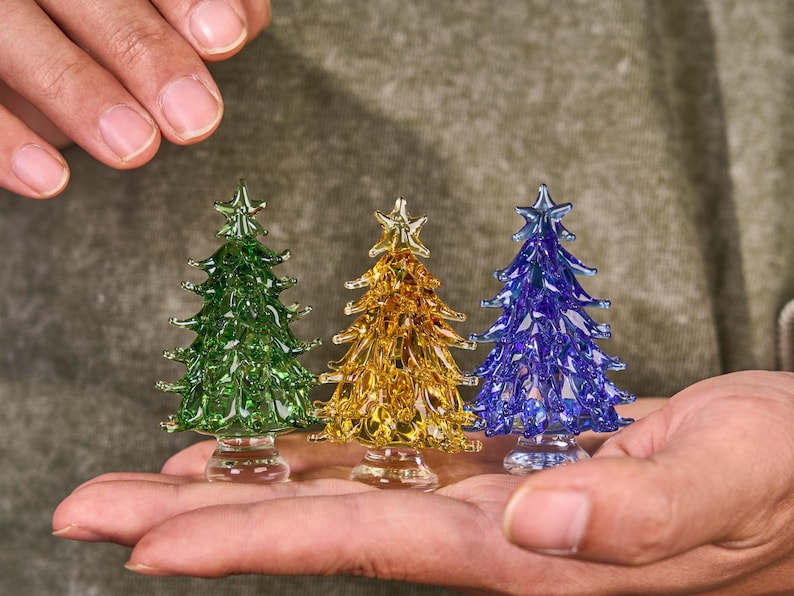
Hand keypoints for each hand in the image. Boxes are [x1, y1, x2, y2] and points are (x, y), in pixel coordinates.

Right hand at [0, 0, 270, 198]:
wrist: (13, 40)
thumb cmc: (84, 29)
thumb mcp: (138, 13)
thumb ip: (182, 10)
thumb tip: (237, 26)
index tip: (223, 39)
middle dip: (141, 49)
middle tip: (195, 118)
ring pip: (11, 31)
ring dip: (77, 90)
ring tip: (136, 147)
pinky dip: (3, 140)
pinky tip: (50, 179)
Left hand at [53, 372, 793, 593]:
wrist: (792, 475)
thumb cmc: (781, 478)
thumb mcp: (736, 479)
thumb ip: (643, 512)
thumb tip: (540, 525)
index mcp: (528, 555)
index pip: (359, 547)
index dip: (248, 543)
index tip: (143, 539)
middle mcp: (486, 541)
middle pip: (318, 532)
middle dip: (202, 522)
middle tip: (87, 508)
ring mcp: (486, 510)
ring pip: (342, 500)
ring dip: (243, 492)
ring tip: (150, 485)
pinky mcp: (499, 474)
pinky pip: (390, 469)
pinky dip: (320, 462)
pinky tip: (267, 459)